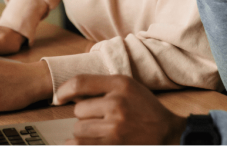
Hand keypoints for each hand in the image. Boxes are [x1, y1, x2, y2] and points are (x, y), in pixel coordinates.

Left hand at [56, 74, 185, 144]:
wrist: (167, 133)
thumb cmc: (145, 108)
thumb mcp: (128, 86)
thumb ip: (103, 86)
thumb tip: (72, 93)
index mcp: (119, 84)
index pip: (80, 82)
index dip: (64, 90)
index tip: (59, 97)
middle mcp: (117, 103)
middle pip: (79, 110)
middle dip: (85, 116)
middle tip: (99, 118)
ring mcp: (115, 126)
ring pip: (79, 129)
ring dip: (84, 132)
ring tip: (100, 131)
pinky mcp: (114, 145)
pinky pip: (82, 145)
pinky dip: (79, 145)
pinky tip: (87, 142)